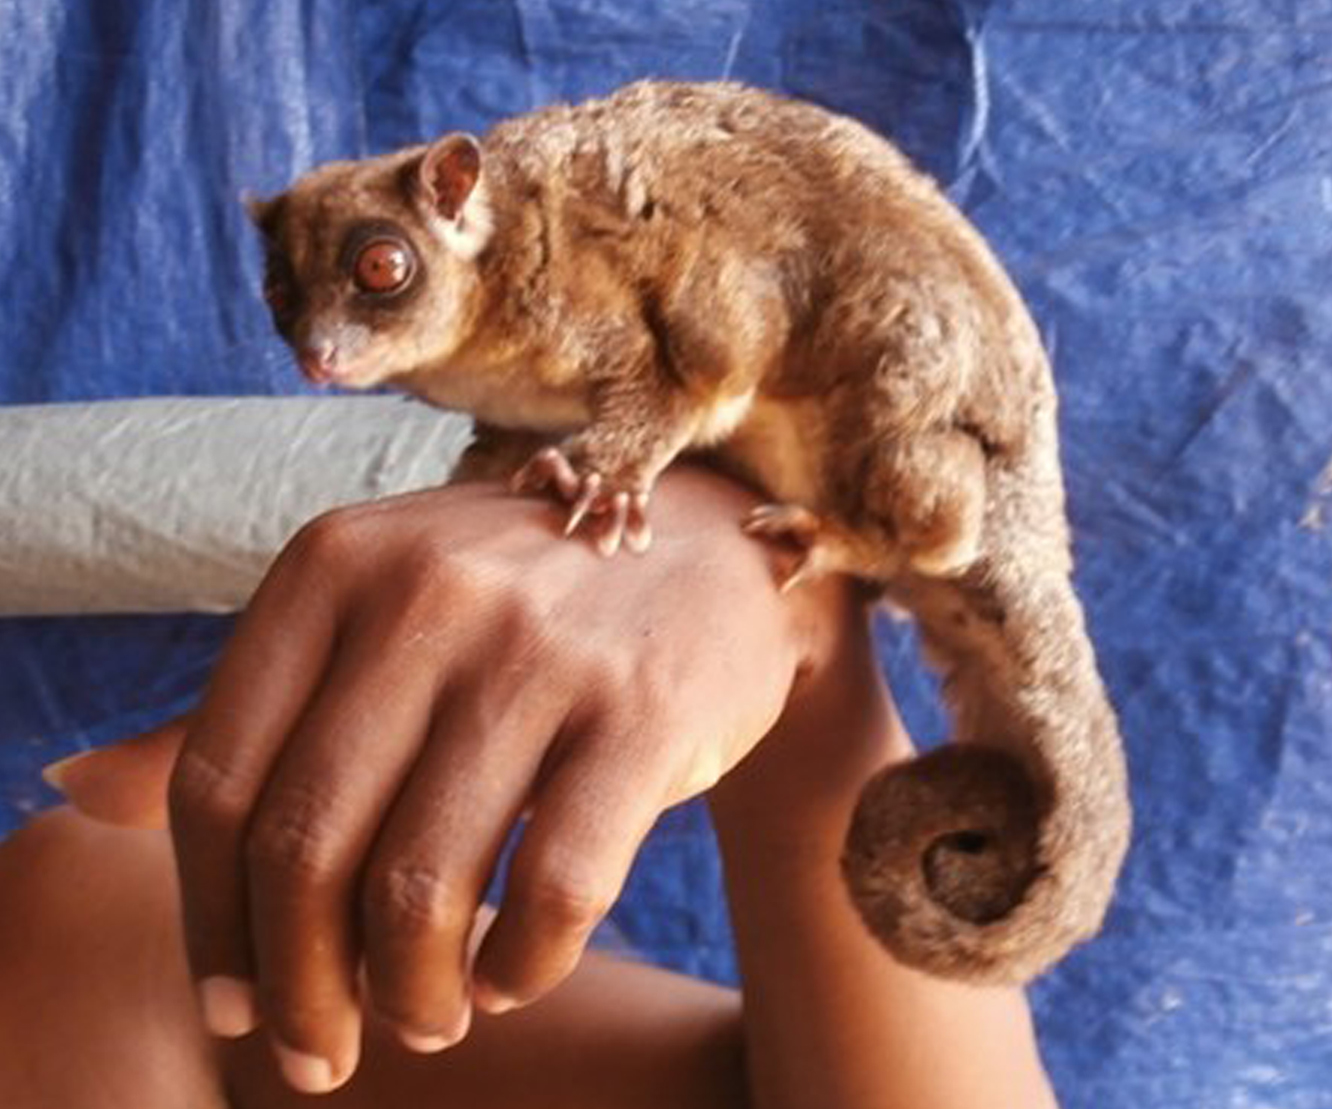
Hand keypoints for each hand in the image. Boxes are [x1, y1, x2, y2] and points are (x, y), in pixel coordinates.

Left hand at [162, 468, 843, 1093]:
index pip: (218, 777)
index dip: (210, 919)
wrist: (714, 558)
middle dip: (298, 988)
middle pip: (306, 843)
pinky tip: (509, 977)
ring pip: (422, 883)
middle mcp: (430, 592)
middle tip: (319, 1053)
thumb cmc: (518, 605)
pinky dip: (519, 967)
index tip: (233, 1001)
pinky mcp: (644, 712)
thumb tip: (72, 792)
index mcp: (335, 564)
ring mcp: (542, 650)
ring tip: (421, 1018)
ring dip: (407, 994)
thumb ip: (235, 709)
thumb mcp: (367, 617)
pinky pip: (557, 891)